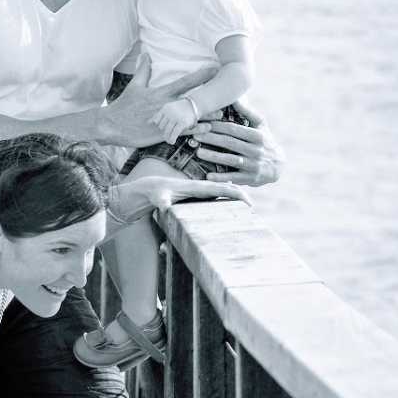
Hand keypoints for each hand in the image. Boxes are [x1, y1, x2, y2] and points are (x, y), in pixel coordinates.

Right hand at [99, 54, 220, 147]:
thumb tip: (146, 54)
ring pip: (190, 118)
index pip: (186, 82)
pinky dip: (195, 131)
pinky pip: (182, 132)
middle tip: (227, 92)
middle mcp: (166, 106)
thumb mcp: (134, 87)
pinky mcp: (163, 134)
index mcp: (161, 93)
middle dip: (210, 96)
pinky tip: (207, 130)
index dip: (202, 75)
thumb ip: (143, 70)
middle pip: (193, 100)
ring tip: (222, 115)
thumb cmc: (124, 107)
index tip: (215, 68)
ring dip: (207, 116)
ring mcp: (166, 121)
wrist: (112, 126)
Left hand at [108, 173, 244, 230]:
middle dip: (239, 197)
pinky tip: (227, 210)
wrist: (143, 189)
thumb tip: (164, 205)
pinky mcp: (192, 197)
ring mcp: (196, 192)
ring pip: (219, 194)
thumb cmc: (149, 193)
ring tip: (245, 210)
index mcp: (194, 187)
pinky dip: (221, 202)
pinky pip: (211, 199)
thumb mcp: (155, 197)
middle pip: (224, 190)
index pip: (220, 188)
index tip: (250, 203)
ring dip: (232, 200)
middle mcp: (198, 188)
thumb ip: (161, 200)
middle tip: (254, 208)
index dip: (236, 194)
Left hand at [189, 102, 284, 187]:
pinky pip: (234, 178)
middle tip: (195, 135)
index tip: (202, 122)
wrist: (278, 167)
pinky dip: (221, 177)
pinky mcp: (250, 179)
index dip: (217, 125)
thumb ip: (247, 111)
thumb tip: (235, 95)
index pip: (233, 129)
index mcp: (256, 135)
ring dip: (214, 156)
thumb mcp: (260, 125)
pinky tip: (208, 176)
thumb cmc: (264, 141)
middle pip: (230, 143)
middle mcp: (256, 150)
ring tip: (198, 152)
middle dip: (211, 138)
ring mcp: (253, 165)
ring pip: (231, 160)